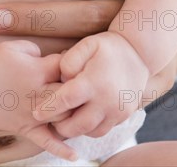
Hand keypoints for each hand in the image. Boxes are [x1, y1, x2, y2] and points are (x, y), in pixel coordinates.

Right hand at [0, 41, 77, 161]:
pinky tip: (74, 155)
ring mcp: (34, 114)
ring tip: (79, 109)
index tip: (72, 63)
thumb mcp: (13, 47)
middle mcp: (39, 94)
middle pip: (71, 93)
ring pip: (65, 117)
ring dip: (73, 113)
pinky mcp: (27, 128)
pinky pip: (46, 141)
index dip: (73, 63)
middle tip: (78, 85)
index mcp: (38, 71)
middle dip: (77, 88)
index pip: (67, 66)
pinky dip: (60, 149)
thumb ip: (36, 49)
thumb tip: (50, 58)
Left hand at [33, 32, 149, 138]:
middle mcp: (107, 100)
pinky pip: (102, 130)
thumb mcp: (87, 44)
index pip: (66, 100)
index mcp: (95, 82)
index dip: (49, 108)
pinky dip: (89, 129)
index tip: (36, 112)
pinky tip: (81, 118)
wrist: (140, 54)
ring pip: (90, 132)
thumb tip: (61, 79)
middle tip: (50, 119)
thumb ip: (69, 60)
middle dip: (60, 126)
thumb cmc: (108, 47)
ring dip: (75, 130)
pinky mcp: (124, 116)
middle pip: (77, 125)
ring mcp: (117, 111)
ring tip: (64, 120)